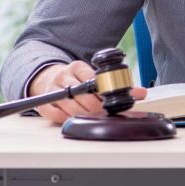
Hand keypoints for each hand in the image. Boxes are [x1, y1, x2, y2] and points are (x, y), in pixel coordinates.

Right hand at [28, 61, 146, 123]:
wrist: (47, 77)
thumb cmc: (76, 79)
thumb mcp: (93, 76)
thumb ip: (117, 85)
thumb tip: (140, 93)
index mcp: (77, 67)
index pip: (92, 79)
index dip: (102, 92)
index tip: (109, 100)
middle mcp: (63, 76)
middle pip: (81, 94)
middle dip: (95, 106)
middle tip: (102, 111)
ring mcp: (52, 89)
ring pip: (69, 105)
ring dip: (82, 113)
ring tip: (91, 116)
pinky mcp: (43, 102)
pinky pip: (54, 113)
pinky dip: (64, 118)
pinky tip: (73, 117)